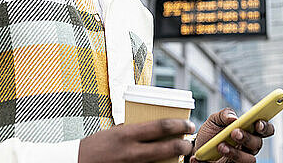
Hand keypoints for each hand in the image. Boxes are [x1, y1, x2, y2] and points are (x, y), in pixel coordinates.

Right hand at [78, 119, 194, 162]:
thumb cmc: (94, 147)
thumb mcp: (113, 132)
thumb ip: (132, 129)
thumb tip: (152, 126)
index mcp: (127, 134)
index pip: (160, 127)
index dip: (179, 125)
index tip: (188, 124)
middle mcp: (130, 151)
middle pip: (166, 148)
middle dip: (183, 146)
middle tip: (189, 143)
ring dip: (173, 160)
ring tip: (178, 154)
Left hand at [190, 108, 274, 162]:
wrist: (199, 147)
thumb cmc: (210, 133)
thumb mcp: (214, 120)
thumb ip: (224, 114)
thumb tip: (233, 118)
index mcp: (248, 130)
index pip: (264, 129)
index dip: (265, 126)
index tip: (258, 123)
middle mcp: (247, 144)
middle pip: (258, 143)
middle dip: (248, 138)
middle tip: (234, 132)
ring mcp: (242, 156)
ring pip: (250, 158)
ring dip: (236, 152)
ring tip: (221, 145)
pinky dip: (227, 157)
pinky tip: (216, 153)